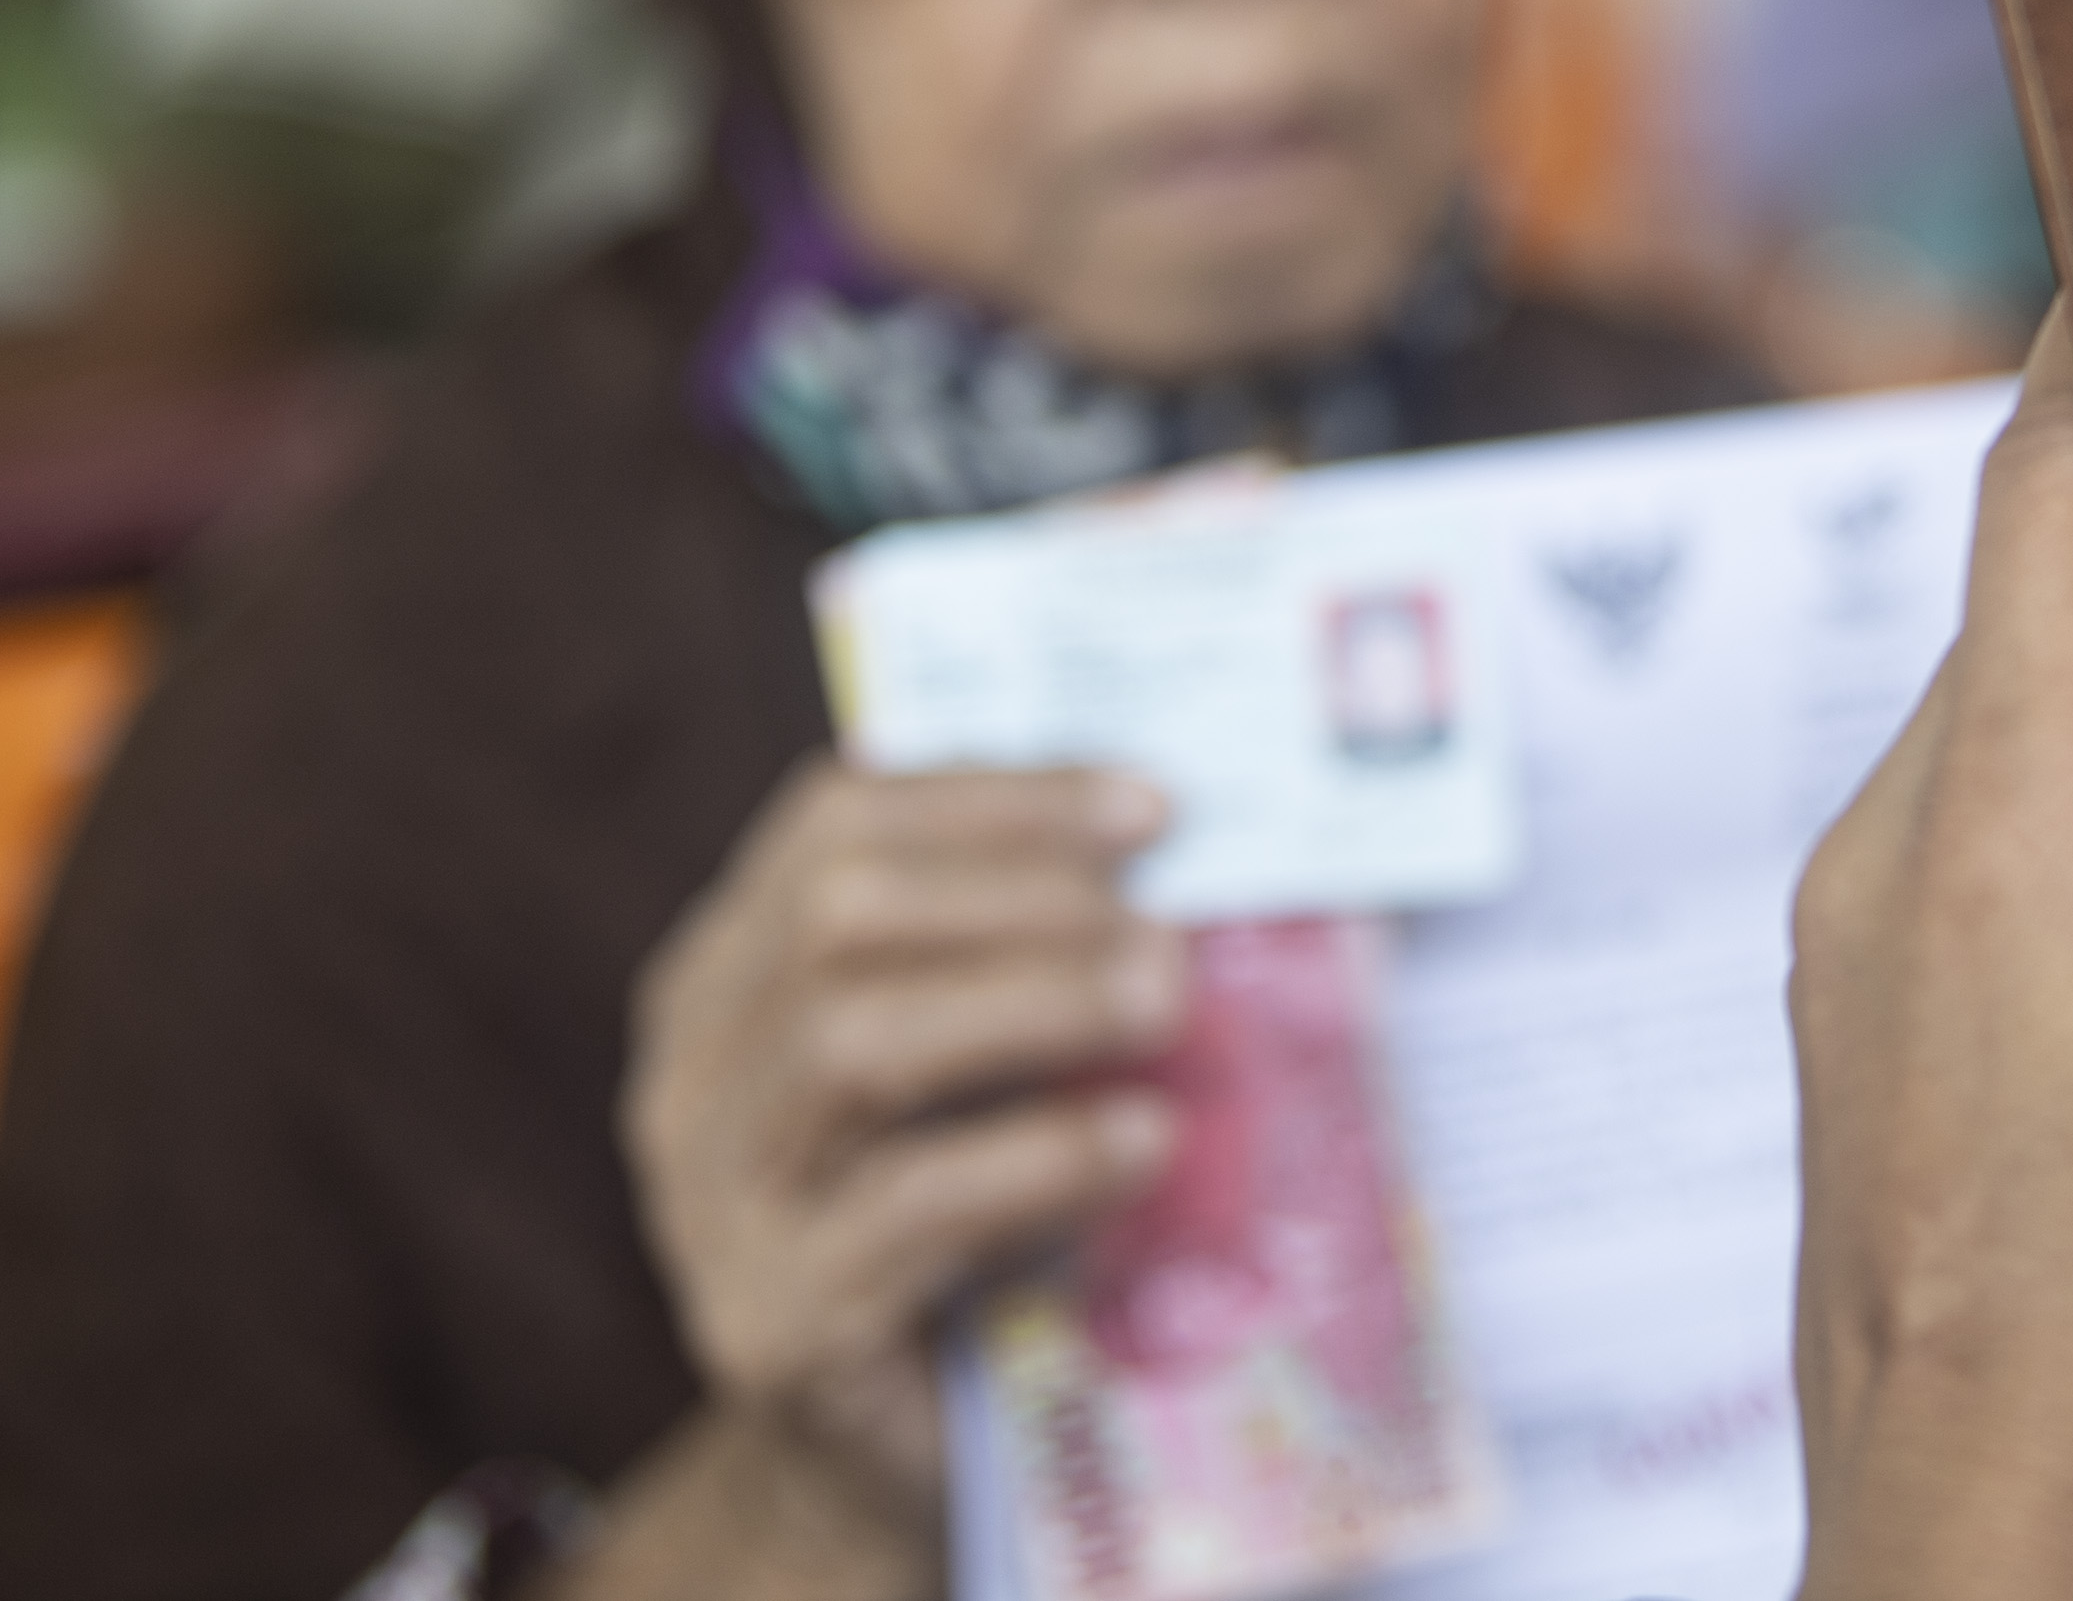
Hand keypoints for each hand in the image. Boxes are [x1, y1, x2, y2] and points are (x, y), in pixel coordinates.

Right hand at [620, 758, 1184, 1544]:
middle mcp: (694, 1075)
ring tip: (1167, 1006)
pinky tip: (1143, 1142)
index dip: (995, 797)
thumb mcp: (995, 1066)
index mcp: (732, 973)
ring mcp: (712, 1204)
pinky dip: (1037, 1156)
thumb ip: (1042, 957)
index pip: (832, 823)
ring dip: (1034, 1005)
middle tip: (1170, 928)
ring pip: (848, 1045)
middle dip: (1020, 895)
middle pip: (832, 918)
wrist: (897, 1452)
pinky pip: (898, 1210)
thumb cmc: (975, 1222)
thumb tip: (1201, 858)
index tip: (1151, 805)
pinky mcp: (770, 1325)